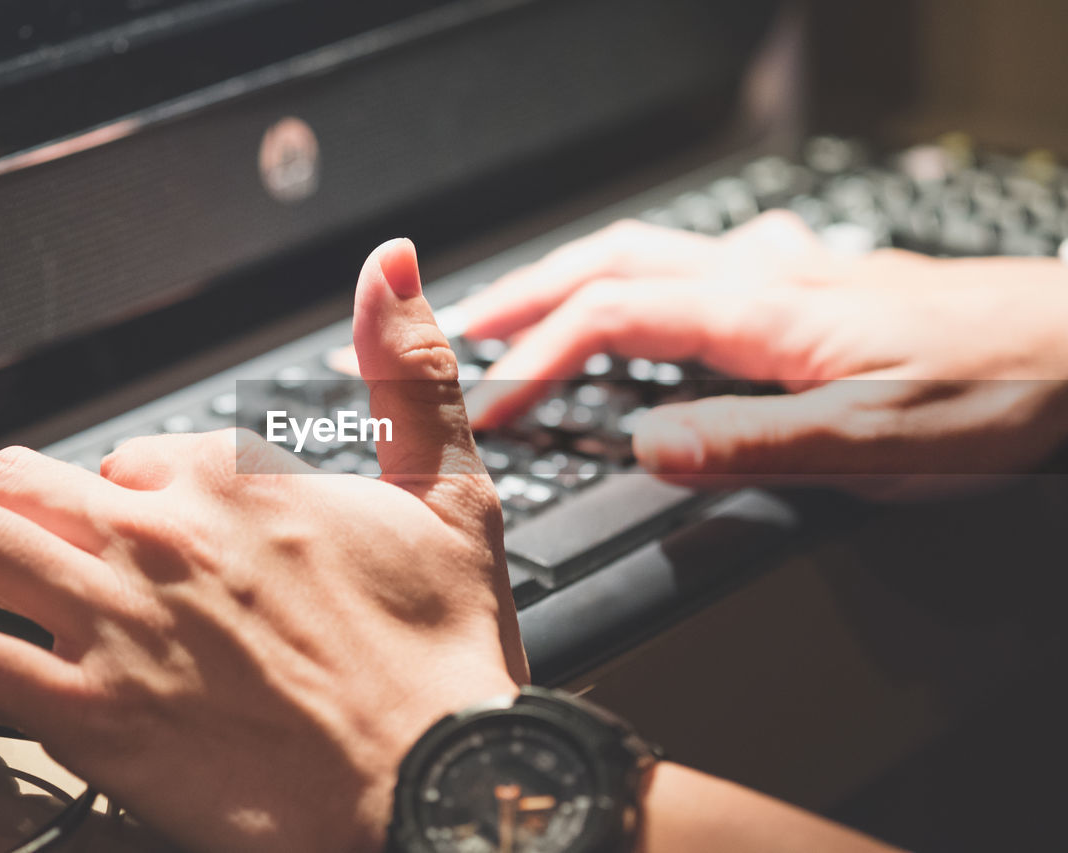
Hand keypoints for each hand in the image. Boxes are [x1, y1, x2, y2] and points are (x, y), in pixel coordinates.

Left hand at [0, 239, 527, 852]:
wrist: (440, 779)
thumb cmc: (445, 653)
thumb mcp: (451, 491)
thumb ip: (409, 371)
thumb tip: (392, 268)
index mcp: (239, 484)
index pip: (140, 454)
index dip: (134, 486)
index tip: (138, 524)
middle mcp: (166, 539)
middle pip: (25, 483)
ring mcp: (121, 624)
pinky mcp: (95, 714)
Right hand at [461, 212, 1067, 498]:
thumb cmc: (998, 391)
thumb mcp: (874, 443)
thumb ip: (753, 444)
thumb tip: (646, 448)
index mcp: (764, 315)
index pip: (612, 319)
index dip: (537, 360)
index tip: (490, 405)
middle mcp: (766, 278)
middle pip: (613, 261)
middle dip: (527, 292)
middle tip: (466, 325)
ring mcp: (789, 273)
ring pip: (651, 253)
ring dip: (574, 276)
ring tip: (526, 307)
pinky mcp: (814, 285)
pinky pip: (700, 263)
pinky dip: (641, 276)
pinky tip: (656, 296)